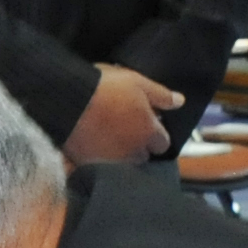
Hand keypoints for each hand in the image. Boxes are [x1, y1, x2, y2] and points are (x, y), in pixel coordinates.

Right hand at [63, 64, 182, 165]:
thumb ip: (161, 95)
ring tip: (108, 138)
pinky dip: (99, 158)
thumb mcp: (137, 82)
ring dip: (120, 153)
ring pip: (123, 163)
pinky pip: (100, 165)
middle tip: (126, 129)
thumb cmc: (105, 88)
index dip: (156, 133)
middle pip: (143, 156)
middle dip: (138, 146)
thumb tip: (180, 102)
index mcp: (148, 132)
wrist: (67, 100)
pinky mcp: (89, 165)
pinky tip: (92, 144)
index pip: (163, 143)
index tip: (147, 123)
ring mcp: (111, 161)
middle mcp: (133, 151)